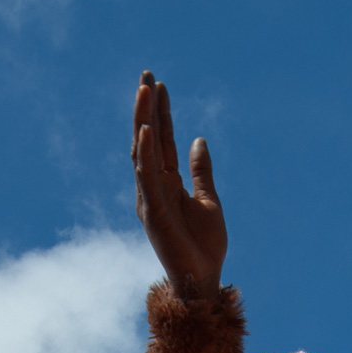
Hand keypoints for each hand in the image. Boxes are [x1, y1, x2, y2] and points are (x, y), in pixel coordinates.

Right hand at [133, 71, 225, 301]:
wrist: (203, 277)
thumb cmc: (204, 245)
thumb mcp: (209, 200)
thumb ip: (201, 171)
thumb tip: (198, 140)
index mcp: (167, 182)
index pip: (161, 139)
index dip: (160, 112)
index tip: (159, 83)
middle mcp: (153, 186)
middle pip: (147, 139)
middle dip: (146, 107)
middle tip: (147, 75)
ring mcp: (150, 198)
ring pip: (142, 152)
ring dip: (143, 121)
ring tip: (144, 92)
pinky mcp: (152, 212)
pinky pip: (146, 178)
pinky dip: (145, 154)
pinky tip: (145, 131)